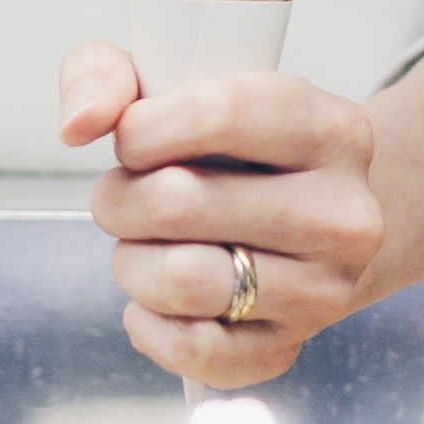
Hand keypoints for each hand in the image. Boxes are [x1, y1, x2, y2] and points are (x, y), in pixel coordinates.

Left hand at [59, 41, 383, 388]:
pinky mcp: (289, 347)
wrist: (315, 218)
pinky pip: (189, 350)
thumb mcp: (182, 80)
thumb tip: (81, 121)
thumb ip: (109, 73)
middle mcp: (342, 214)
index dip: (144, 129)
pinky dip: (148, 323)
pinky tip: (156, 297)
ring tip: (142, 243)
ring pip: (179, 281)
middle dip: (120, 199)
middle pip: (178, 204)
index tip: (132, 137)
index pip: (220, 115)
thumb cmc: (236, 147)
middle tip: (125, 196)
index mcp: (331, 130)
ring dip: (130, 262)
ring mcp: (322, 290)